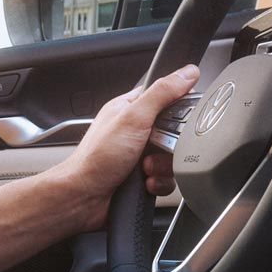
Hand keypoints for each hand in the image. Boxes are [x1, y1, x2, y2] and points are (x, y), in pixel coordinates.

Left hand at [56, 64, 199, 231]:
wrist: (84, 198)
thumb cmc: (97, 158)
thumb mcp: (133, 117)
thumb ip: (162, 93)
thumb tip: (187, 73)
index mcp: (129, 109)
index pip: (164, 95)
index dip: (178, 104)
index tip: (181, 116)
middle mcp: (134, 131)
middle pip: (174, 131)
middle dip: (170, 145)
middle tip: (155, 147)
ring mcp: (138, 156)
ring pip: (172, 157)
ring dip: (162, 167)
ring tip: (144, 169)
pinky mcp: (142, 178)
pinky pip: (166, 178)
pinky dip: (158, 183)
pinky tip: (144, 183)